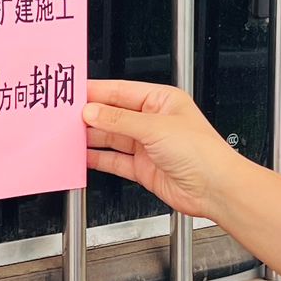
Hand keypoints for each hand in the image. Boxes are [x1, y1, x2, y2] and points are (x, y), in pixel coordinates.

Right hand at [82, 80, 244, 221]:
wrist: (215, 188)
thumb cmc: (202, 152)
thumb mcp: (155, 128)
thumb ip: (120, 120)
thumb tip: (93, 111)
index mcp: (161, 101)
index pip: (121, 92)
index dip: (97, 92)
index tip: (74, 92)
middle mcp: (154, 122)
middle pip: (114, 115)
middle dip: (90, 115)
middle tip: (64, 115)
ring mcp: (148, 146)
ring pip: (112, 137)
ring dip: (91, 137)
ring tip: (68, 134)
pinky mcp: (143, 168)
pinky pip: (115, 160)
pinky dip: (98, 158)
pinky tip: (84, 155)